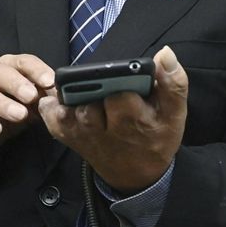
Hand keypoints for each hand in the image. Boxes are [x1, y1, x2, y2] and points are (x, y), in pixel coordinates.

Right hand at [0, 53, 54, 156]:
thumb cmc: (12, 107)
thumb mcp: (31, 102)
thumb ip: (44, 96)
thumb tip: (62, 99)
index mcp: (9, 67)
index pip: (23, 62)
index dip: (36, 70)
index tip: (50, 81)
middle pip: (0, 73)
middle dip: (17, 84)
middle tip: (31, 96)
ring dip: (3, 104)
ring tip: (19, 115)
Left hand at [37, 46, 188, 192]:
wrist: (136, 173)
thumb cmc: (155, 136)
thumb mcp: (174, 113)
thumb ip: (173, 82)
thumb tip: (165, 53)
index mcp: (134, 120)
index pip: (119, 94)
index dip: (120, 81)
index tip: (125, 79)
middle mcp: (104, 130)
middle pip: (91, 100)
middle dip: (94, 87)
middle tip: (102, 84)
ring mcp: (83, 135)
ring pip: (70, 108)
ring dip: (72, 96)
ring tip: (81, 87)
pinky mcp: (68, 136)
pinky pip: (52, 117)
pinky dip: (51, 106)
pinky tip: (61, 96)